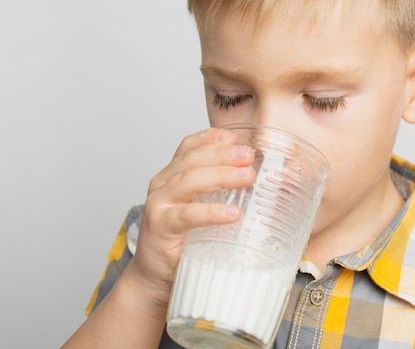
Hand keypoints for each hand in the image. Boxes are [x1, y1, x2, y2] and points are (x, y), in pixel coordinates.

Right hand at [125, 128, 255, 307]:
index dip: (210, 138)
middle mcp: (162, 186)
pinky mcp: (160, 228)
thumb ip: (218, 194)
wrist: (156, 278)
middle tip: (249, 155)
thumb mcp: (200, 209)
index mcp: (172, 177)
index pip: (188, 148)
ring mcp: (159, 205)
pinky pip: (186, 216)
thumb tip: (258, 182)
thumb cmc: (182, 242)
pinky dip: (210, 212)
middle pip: (191, 160)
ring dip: (220, 176)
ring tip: (247, 176)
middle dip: (222, 154)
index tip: (234, 136)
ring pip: (189, 181)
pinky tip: (232, 213)